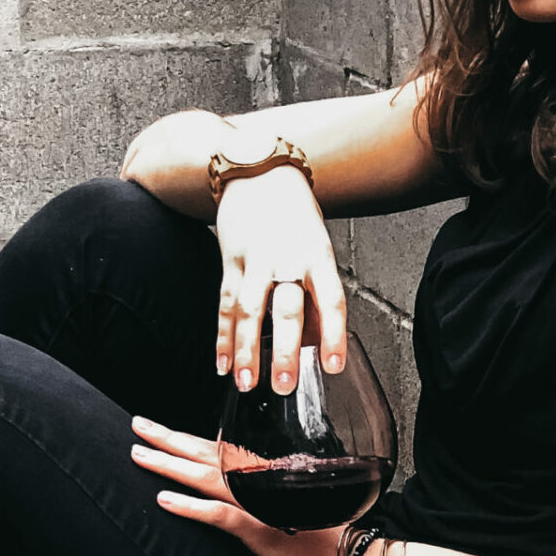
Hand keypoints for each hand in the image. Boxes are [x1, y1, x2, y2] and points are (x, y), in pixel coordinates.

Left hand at [130, 417, 343, 555]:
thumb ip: (271, 490)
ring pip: (205, 478)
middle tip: (137, 426)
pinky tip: (164, 499)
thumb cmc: (330, 535)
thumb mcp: (297, 505)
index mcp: (266, 476)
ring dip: (170, 465)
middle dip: (168, 440)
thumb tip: (248, 481)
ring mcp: (257, 505)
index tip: (161, 429)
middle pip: (205, 456)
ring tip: (140, 454)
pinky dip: (190, 506)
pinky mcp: (259, 531)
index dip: (189, 440)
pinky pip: (218, 515)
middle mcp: (258, 483)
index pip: (220, 451)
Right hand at [214, 167, 347, 395]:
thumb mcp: (318, 246)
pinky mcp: (230, 260)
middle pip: (286, 309)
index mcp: (318, 255)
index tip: (332, 366)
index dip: (332, 335)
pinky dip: (223, 336)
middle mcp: (287, 258)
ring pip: (249, 311)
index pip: (331, 299)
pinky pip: (225, 304)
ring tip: (246, 383)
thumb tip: (316, 340)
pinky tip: (223, 363)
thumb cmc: (295, 213)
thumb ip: (317, 292)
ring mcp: (255, 260)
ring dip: (246, 351)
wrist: (258, 170)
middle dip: (284, 351)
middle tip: (284, 385)